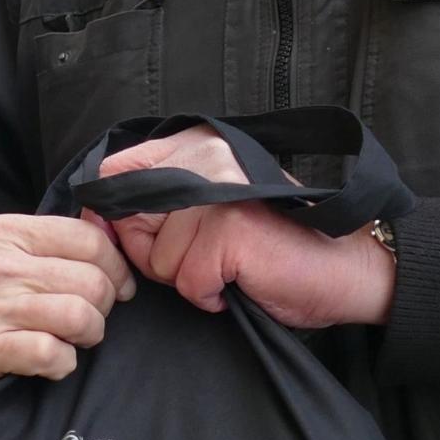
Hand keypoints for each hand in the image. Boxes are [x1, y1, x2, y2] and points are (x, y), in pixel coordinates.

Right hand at [0, 215, 136, 394]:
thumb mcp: (0, 249)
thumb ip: (49, 243)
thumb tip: (112, 247)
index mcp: (6, 232)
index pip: (87, 239)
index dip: (116, 266)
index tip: (118, 285)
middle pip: (91, 281)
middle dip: (104, 306)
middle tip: (90, 317)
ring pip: (78, 316)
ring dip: (88, 334)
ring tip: (73, 339)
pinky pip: (52, 354)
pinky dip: (63, 363)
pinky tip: (53, 360)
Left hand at [94, 125, 394, 329]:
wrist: (342, 271)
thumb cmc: (274, 248)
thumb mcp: (206, 213)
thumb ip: (156, 204)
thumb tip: (96, 216)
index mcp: (196, 145)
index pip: (117, 172)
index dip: (115, 215)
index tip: (143, 238)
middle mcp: (205, 156)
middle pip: (130, 220)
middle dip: (156, 255)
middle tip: (207, 258)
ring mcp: (217, 189)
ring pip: (157, 258)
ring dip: (187, 278)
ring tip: (230, 268)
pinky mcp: (228, 228)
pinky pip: (185, 281)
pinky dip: (208, 294)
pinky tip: (239, 281)